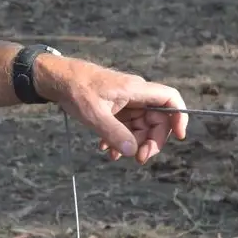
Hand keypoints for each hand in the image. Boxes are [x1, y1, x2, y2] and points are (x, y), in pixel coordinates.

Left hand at [35, 55, 187, 163]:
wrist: (57, 78)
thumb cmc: (76, 90)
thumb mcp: (95, 115)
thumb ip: (115, 134)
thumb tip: (133, 151)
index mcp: (136, 90)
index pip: (170, 98)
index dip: (179, 116)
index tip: (180, 137)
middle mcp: (135, 94)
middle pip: (157, 119)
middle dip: (151, 141)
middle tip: (138, 159)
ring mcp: (126, 101)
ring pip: (141, 125)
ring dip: (132, 143)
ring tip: (114, 156)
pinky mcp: (115, 107)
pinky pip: (126, 126)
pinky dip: (119, 139)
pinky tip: (105, 149)